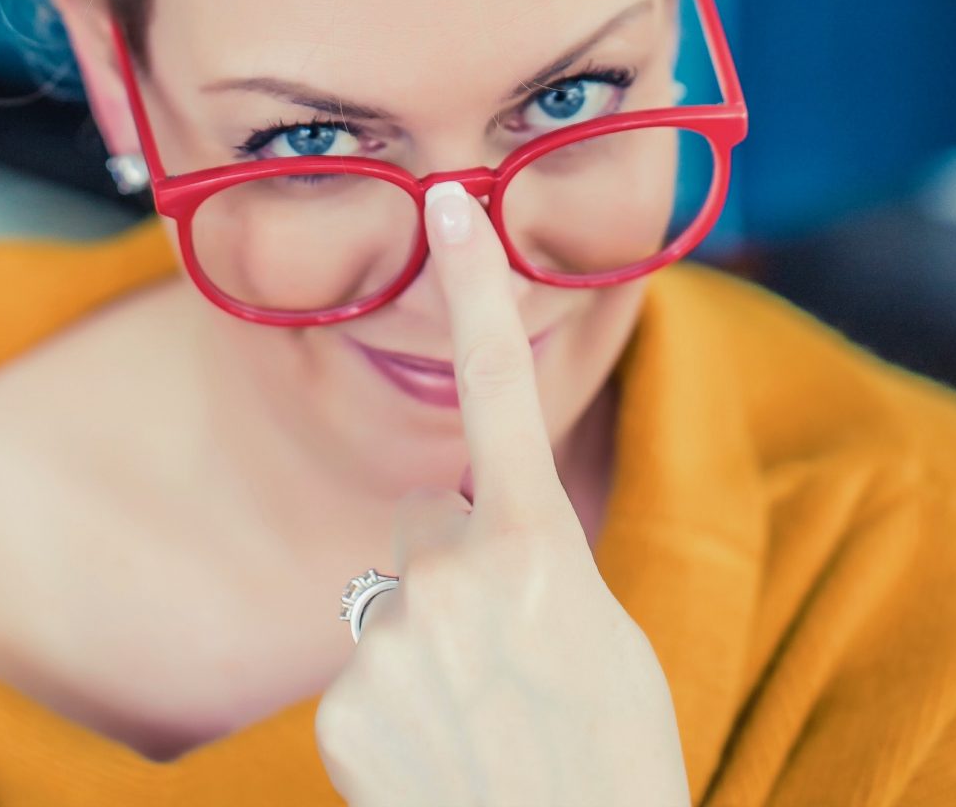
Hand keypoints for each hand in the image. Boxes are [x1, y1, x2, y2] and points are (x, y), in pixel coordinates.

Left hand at [313, 179, 691, 806]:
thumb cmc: (612, 763)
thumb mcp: (602, 634)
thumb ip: (529, 564)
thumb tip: (459, 544)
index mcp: (539, 543)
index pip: (502, 388)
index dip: (476, 290)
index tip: (449, 205)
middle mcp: (456, 574)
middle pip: (430, 533)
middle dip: (455, 583)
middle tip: (511, 675)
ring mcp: (392, 639)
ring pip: (395, 609)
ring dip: (427, 658)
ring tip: (478, 733)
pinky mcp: (342, 703)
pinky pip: (361, 676)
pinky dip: (392, 715)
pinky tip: (436, 764)